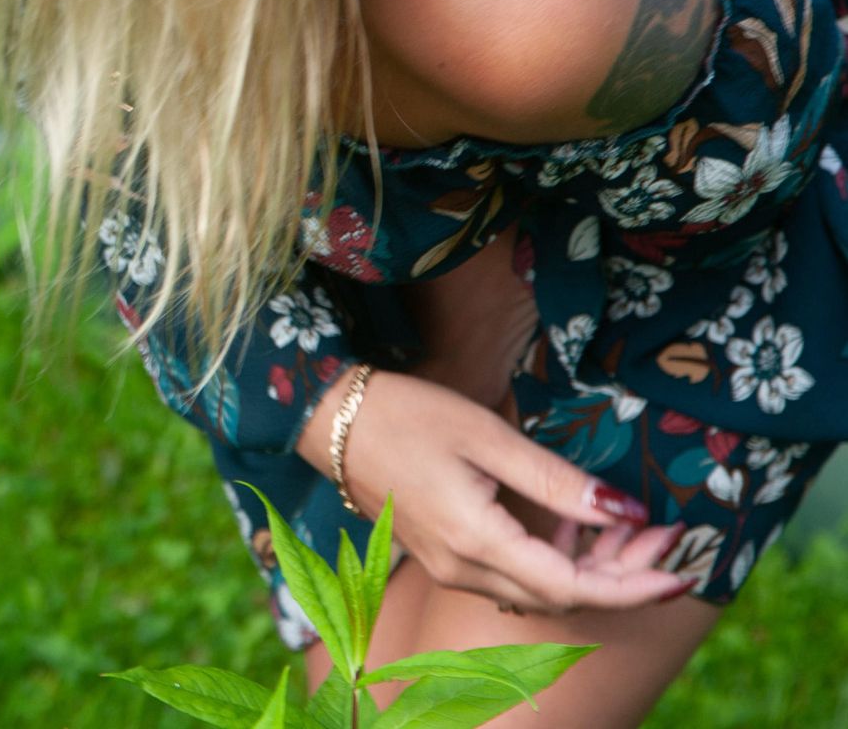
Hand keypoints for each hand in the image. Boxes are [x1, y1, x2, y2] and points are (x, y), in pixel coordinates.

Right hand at [302, 369, 696, 613]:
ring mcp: (451, 568)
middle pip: (561, 597)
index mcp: (477, 540)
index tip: (681, 572)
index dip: (632, 587)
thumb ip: (556, 480)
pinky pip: (514, 577)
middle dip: (622, 574)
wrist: (330, 421)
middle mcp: (465, 569)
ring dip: (592, 569)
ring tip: (631, 527)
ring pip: (540, 591)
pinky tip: (575, 524)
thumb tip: (625, 509)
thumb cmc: (407, 416)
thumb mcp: (488, 436)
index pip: (572, 587)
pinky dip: (556, 560)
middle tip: (665, 537)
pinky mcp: (445, 557)